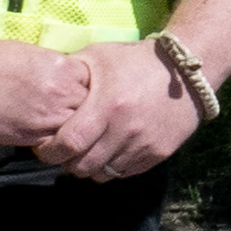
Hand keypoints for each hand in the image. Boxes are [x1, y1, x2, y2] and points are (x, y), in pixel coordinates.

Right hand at [0, 35, 92, 149]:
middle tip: (77, 121)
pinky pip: (55, 145)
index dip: (92, 96)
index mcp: (65, 68)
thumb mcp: (33, 56)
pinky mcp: (31, 135)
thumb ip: (56, 72)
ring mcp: (49, 115)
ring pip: (77, 132)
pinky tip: (43, 139)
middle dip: (87, 117)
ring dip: (71, 134)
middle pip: (93, 112)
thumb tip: (67, 85)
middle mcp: (63, 92)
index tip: (85, 100)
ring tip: (63, 134)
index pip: (97, 87)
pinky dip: (53, 145)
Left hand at [34, 40, 203, 182]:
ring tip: (90, 150)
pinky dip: (113, 166)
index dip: (50, 151)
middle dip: (68, 162)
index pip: (68, 144)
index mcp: (107, 106)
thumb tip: (44, 90)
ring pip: (103, 174)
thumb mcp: (99, 55)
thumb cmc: (136, 60)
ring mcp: (143, 145)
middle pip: (82, 166)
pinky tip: (112, 149)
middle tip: (67, 151)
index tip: (45, 147)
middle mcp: (125, 130)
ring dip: (91, 166)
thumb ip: (70, 73)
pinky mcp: (158, 153)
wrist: (186, 71)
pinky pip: (126, 173)